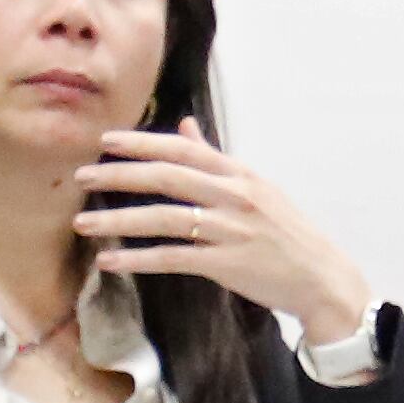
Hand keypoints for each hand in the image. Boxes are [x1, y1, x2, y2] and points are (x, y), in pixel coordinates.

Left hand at [73, 120, 378, 343]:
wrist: (321, 276)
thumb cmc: (286, 233)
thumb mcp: (256, 187)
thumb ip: (215, 158)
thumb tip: (186, 125)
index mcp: (239, 173)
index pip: (182, 149)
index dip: (141, 142)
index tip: (105, 140)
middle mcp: (234, 195)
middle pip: (167, 177)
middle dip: (119, 175)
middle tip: (82, 175)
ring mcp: (231, 230)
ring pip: (164, 218)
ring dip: (118, 219)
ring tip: (82, 223)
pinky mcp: (227, 264)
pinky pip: (174, 259)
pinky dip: (138, 259)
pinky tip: (110, 261)